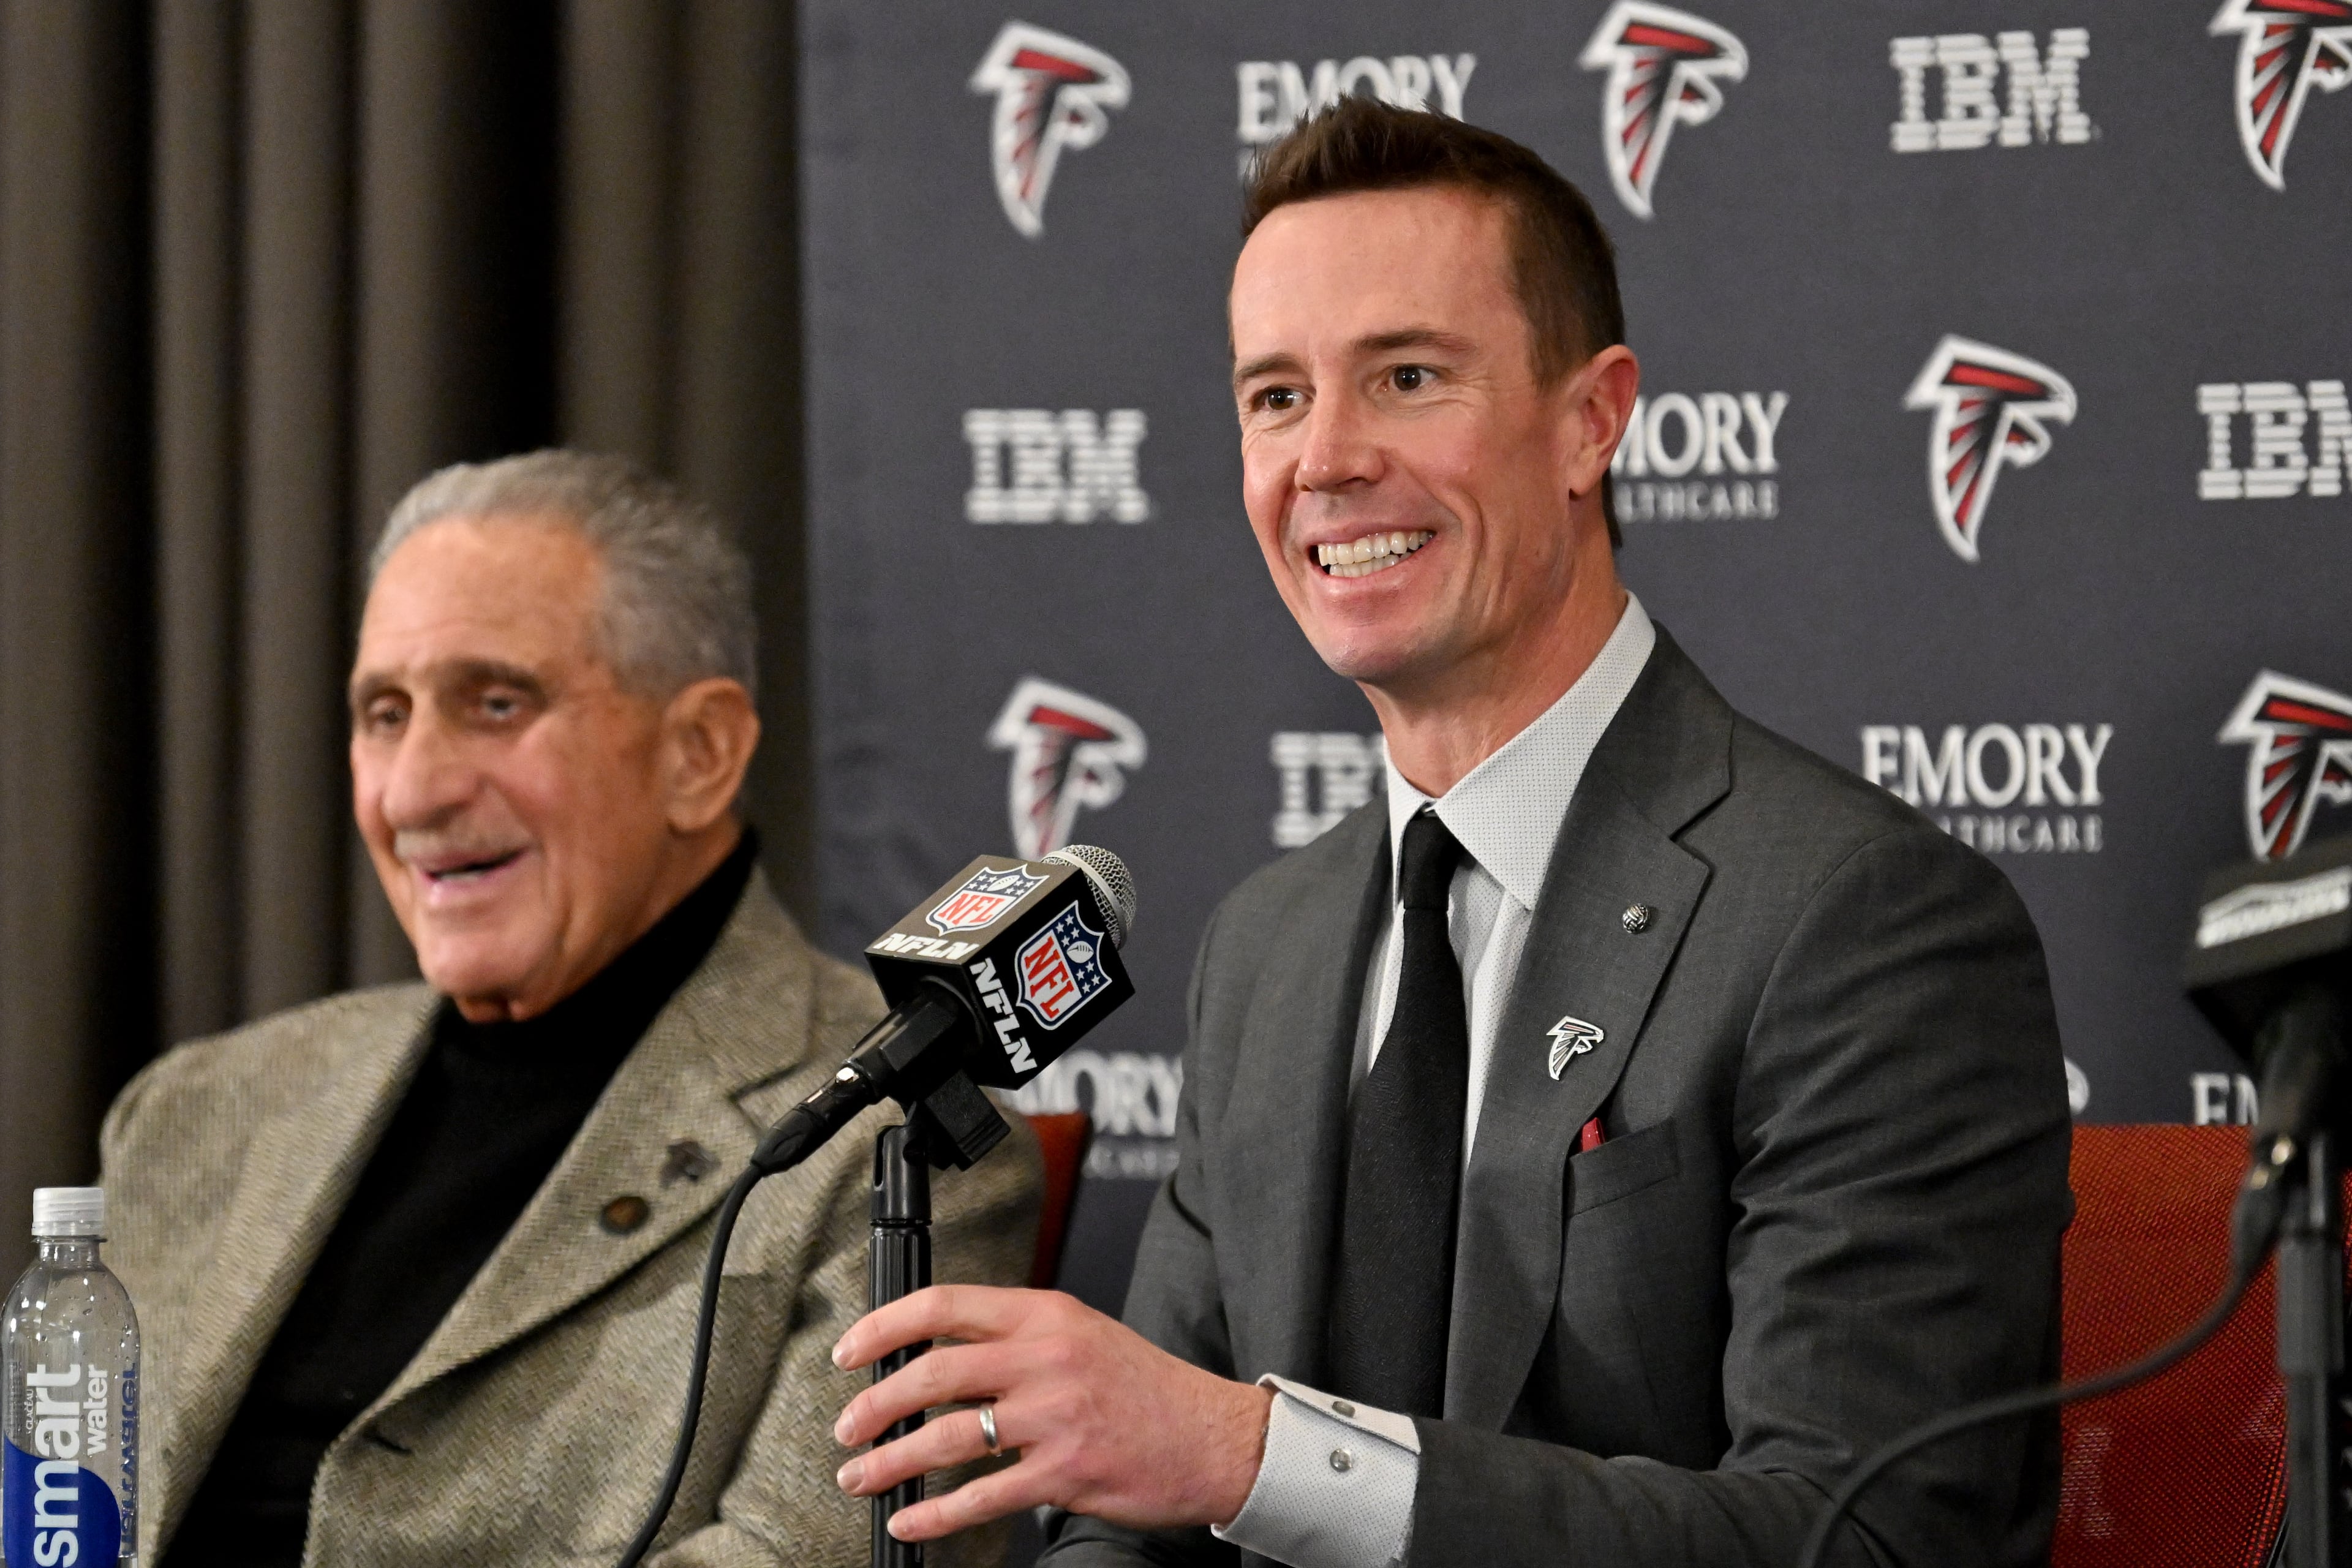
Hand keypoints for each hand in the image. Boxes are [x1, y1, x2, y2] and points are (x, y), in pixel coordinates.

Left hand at [831, 1285, 1274, 1541]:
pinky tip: (912, 1520)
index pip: (945, 1304)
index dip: (885, 1326)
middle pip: (933, 1372)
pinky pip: (981, 1496)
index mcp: (1046, 1314)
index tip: (852, 1351)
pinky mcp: (1066, 1472)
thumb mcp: (1081, 1336)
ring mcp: (1055, 1416)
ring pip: (948, 1437)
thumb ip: (1015, 1341)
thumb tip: (939, 1361)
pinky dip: (935, 1513)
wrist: (1213, 1437)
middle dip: (875, 1406)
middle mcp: (1046, 1357)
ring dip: (891, 1461)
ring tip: (862, 1476)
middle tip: (848, 1427)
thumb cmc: (1146, 1389)